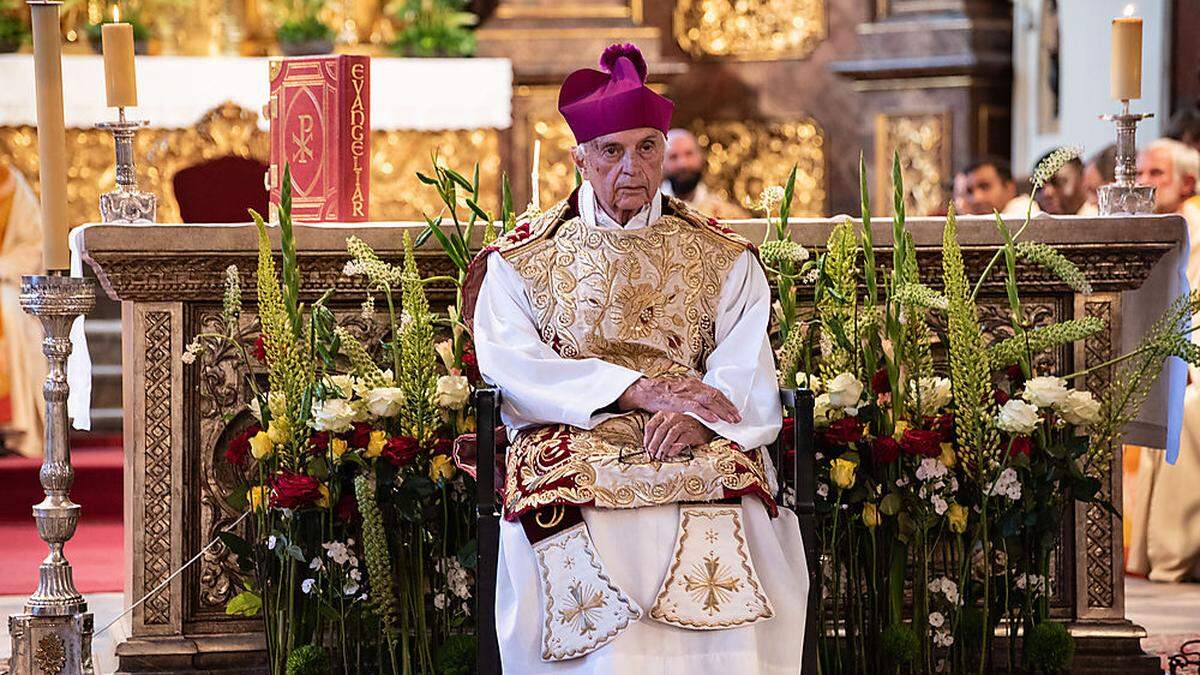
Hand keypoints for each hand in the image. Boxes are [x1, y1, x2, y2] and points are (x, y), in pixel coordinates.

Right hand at [616, 377, 740, 424]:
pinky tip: (714, 419)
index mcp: (694, 384)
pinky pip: (694, 407)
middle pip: (715, 396)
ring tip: (730, 420)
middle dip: (728, 408)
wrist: (645, 390)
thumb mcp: (680, 391)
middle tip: (737, 418)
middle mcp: (692, 386)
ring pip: (708, 400)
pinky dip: (706, 413)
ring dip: (721, 411)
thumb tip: (704, 403)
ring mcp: (685, 393)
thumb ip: (693, 396)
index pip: (714, 392)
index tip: (734, 410)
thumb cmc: (662, 393)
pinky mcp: (678, 401)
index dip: (726, 402)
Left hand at [643, 411, 713, 459]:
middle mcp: (674, 415)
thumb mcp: (671, 423)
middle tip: (652, 455)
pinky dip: (675, 448)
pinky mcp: (693, 431)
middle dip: (653, 445)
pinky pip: (681, 440)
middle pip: (659, 431)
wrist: (708, 424)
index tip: (646, 448)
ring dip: (663, 448)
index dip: (646, 439)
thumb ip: (661, 430)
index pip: (651, 426)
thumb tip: (650, 446)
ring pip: (669, 435)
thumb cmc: (687, 425)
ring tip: (660, 456)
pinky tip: (671, 454)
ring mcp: (684, 422)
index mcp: (665, 413)